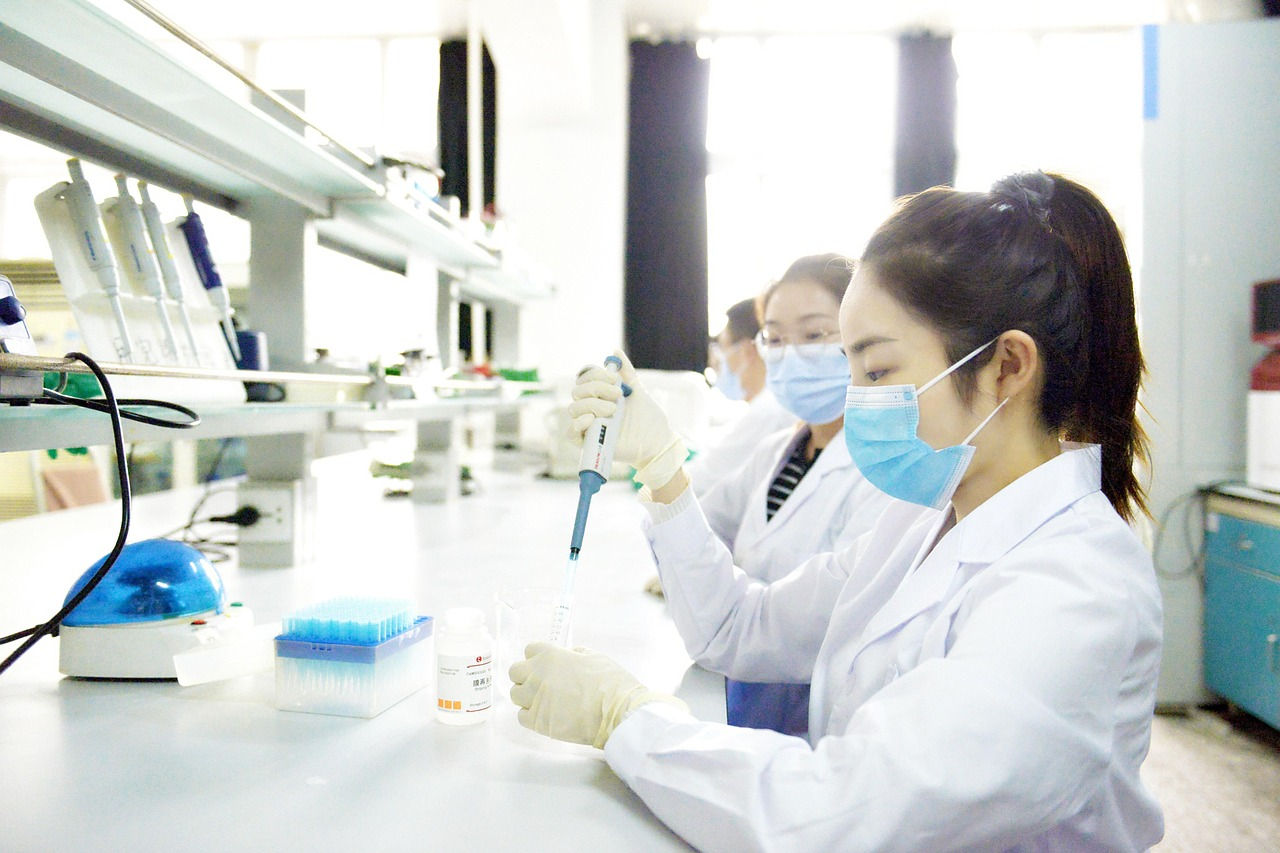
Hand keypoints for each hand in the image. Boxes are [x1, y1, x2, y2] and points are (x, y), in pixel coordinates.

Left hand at [509, 642, 687, 747]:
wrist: (618, 713)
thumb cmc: (611, 682)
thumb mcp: (596, 657)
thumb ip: (576, 654)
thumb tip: (569, 655)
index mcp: (551, 656)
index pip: (530, 650)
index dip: (539, 657)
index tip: (547, 665)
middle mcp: (537, 675)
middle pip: (515, 671)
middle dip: (526, 676)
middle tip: (541, 683)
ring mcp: (535, 699)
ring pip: (515, 694)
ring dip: (526, 696)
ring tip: (544, 701)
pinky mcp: (538, 722)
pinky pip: (521, 716)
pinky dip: (530, 716)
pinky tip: (545, 715)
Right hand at [568, 350, 686, 489]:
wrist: (657, 441)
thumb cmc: (648, 417)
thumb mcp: (638, 390)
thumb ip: (626, 371)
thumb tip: (615, 351)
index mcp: (600, 394)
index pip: (584, 378)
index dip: (595, 374)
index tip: (614, 378)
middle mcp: (592, 408)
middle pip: (577, 391)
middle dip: (596, 389)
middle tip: (618, 395)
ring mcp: (589, 425)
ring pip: (573, 409)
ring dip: (592, 405)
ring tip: (612, 411)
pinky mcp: (588, 443)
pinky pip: (571, 433)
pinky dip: (578, 424)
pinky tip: (592, 419)